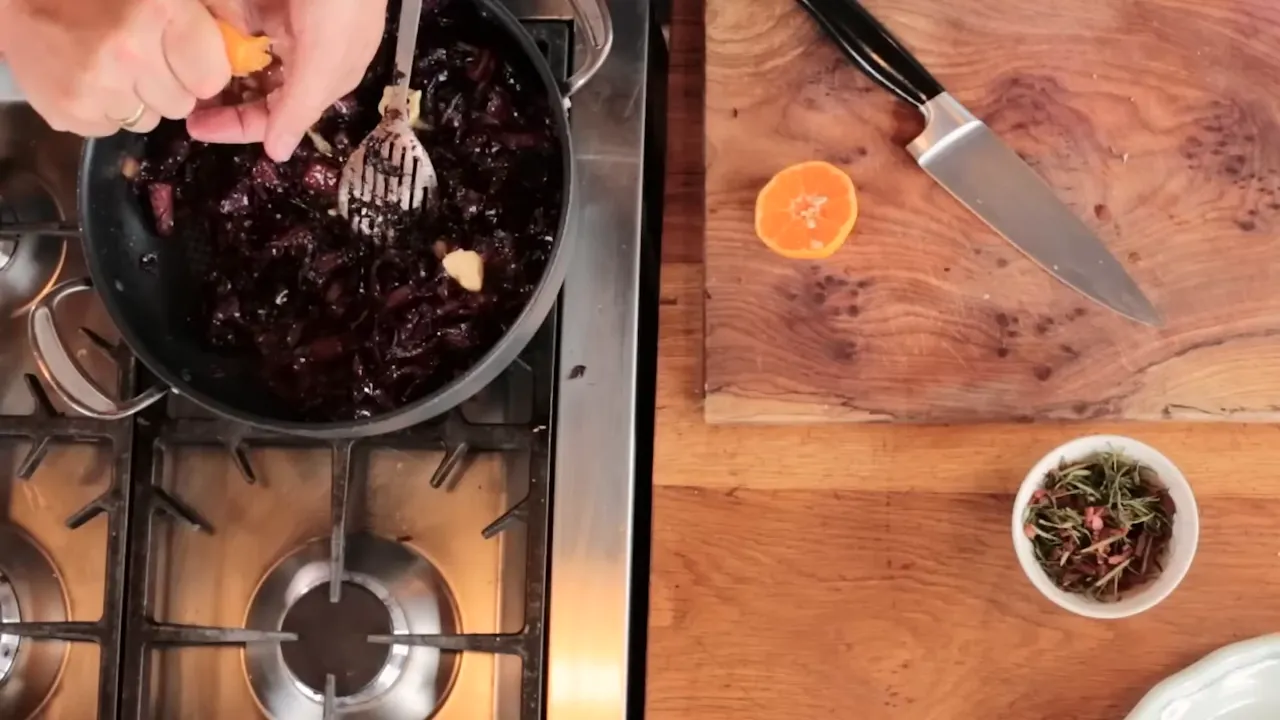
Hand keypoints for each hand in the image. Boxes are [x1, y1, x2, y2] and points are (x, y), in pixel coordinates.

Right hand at [0, 0, 230, 135]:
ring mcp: (96, 85)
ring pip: (148, 119)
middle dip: (169, 83)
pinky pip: (111, 129)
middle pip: (182, 104)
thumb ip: (217, 7)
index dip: (201, 69)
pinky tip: (86, 75)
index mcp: (160, 10)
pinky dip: (103, 109)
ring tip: (110, 62)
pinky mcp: (69, 111)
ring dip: (136, 97)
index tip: (184, 54)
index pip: (213, 77)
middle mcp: (130, 51)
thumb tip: (251, 39)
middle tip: (139, 54)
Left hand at [187, 0, 386, 161]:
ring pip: (240, 51)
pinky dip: (218, 19)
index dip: (237, 125)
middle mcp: (303, 52)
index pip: (276, 116)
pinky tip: (200, 20)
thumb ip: (300, 106)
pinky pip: (234, 14)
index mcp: (324, 76)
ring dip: (213, 57)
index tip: (193, 125)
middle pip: (254, 86)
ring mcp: (285, 18)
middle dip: (220, 94)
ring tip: (178, 57)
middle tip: (177, 92)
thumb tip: (277, 156)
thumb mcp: (327, 59)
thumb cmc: (342, 2)